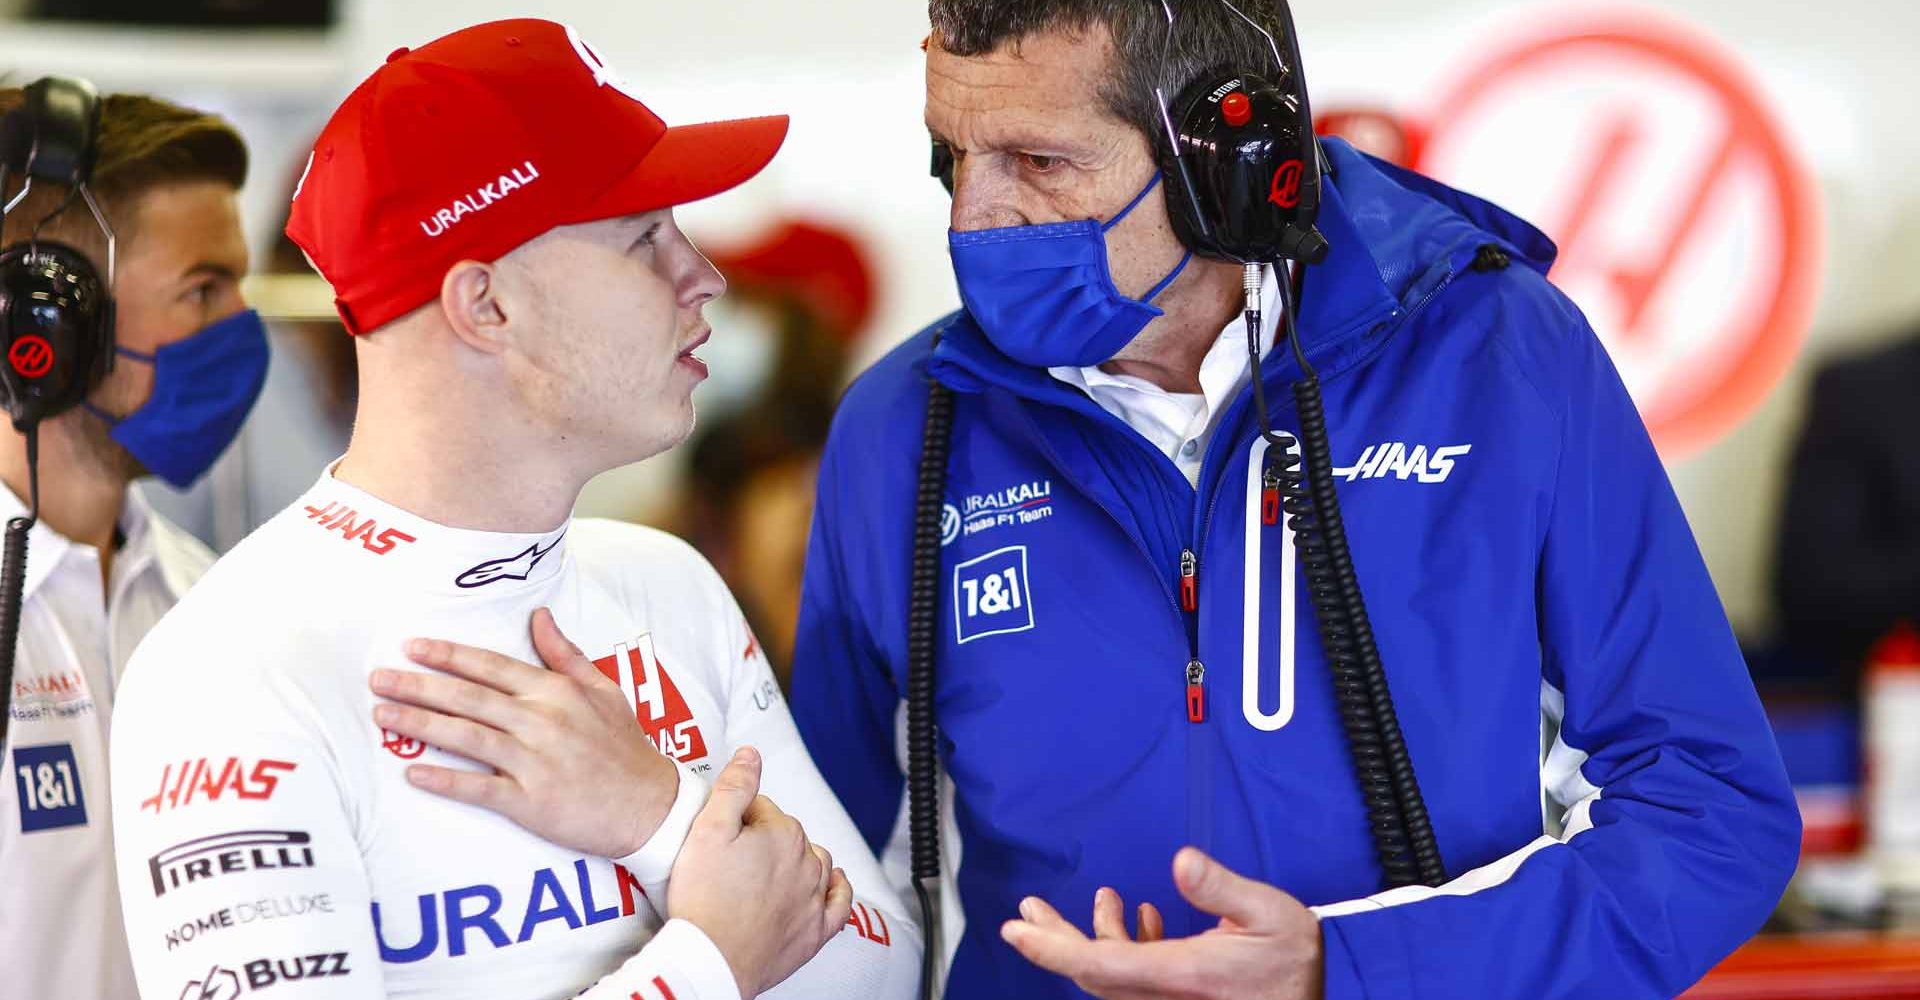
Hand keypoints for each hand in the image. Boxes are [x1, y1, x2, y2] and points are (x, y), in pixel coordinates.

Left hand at [369, 607, 679, 857]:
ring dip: (420, 725)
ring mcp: (536, 761)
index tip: (413, 646)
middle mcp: (542, 721)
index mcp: (557, 692)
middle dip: (418, 686)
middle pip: (468, 698)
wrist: (651, 806)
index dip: (449, 656)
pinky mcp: (532, 801)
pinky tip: (414, 774)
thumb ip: (566, 655)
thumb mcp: (605, 691)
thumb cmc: (626, 748)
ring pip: (467, 737)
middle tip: (378, 678)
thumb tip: (539, 615)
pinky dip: (446, 781)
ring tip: (382, 716)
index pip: (491, 666)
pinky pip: (480, 788)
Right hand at [670, 746, 854, 997]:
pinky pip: (839, 904)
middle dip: (765, 839)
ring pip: (815, 864)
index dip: (738, 818)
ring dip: (798, 860)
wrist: (710, 959)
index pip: (763, 809)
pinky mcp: (814, 932)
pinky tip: (833, 883)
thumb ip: (733, 787)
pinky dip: (838, 891)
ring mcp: (813, 899)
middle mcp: (807, 864)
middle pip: (789, 836)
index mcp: (783, 834)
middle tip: (734, 858)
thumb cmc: (704, 900)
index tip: (722, 834)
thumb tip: (751, 755)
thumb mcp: (707, 830)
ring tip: (770, 868)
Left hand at [1001, 847, 1322, 999]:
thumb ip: (1221, 888)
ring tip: (1100, 897)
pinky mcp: (1179, 997)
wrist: (1315, 999)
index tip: (1018, 930)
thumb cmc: (1295, 961)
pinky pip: (1135, 977)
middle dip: (1054, 940)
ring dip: (1092, 937)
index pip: (1098, 964)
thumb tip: (1182, 861)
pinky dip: (1126, 946)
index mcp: (1180, 975)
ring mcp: (1169, 999)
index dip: (1052, 948)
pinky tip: (1138, 916)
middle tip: (1026, 912)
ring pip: (1111, 974)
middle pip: (1092, 973)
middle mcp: (1165, 994)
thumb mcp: (1270, 913)